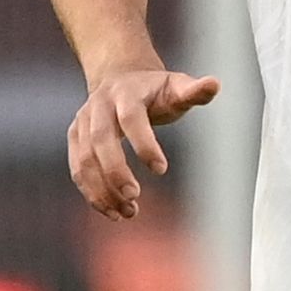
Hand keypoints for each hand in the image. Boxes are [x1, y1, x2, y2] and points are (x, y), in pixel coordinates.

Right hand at [66, 63, 219, 218]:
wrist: (119, 78)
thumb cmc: (155, 90)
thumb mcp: (176, 86)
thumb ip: (194, 91)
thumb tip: (214, 84)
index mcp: (126, 92)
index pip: (131, 118)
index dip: (144, 143)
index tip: (161, 169)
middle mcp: (99, 106)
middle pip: (100, 140)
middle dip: (115, 171)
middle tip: (135, 196)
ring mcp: (83, 122)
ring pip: (84, 159)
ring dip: (102, 189)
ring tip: (127, 212)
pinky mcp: (75, 138)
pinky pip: (78, 169)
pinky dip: (92, 192)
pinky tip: (113, 211)